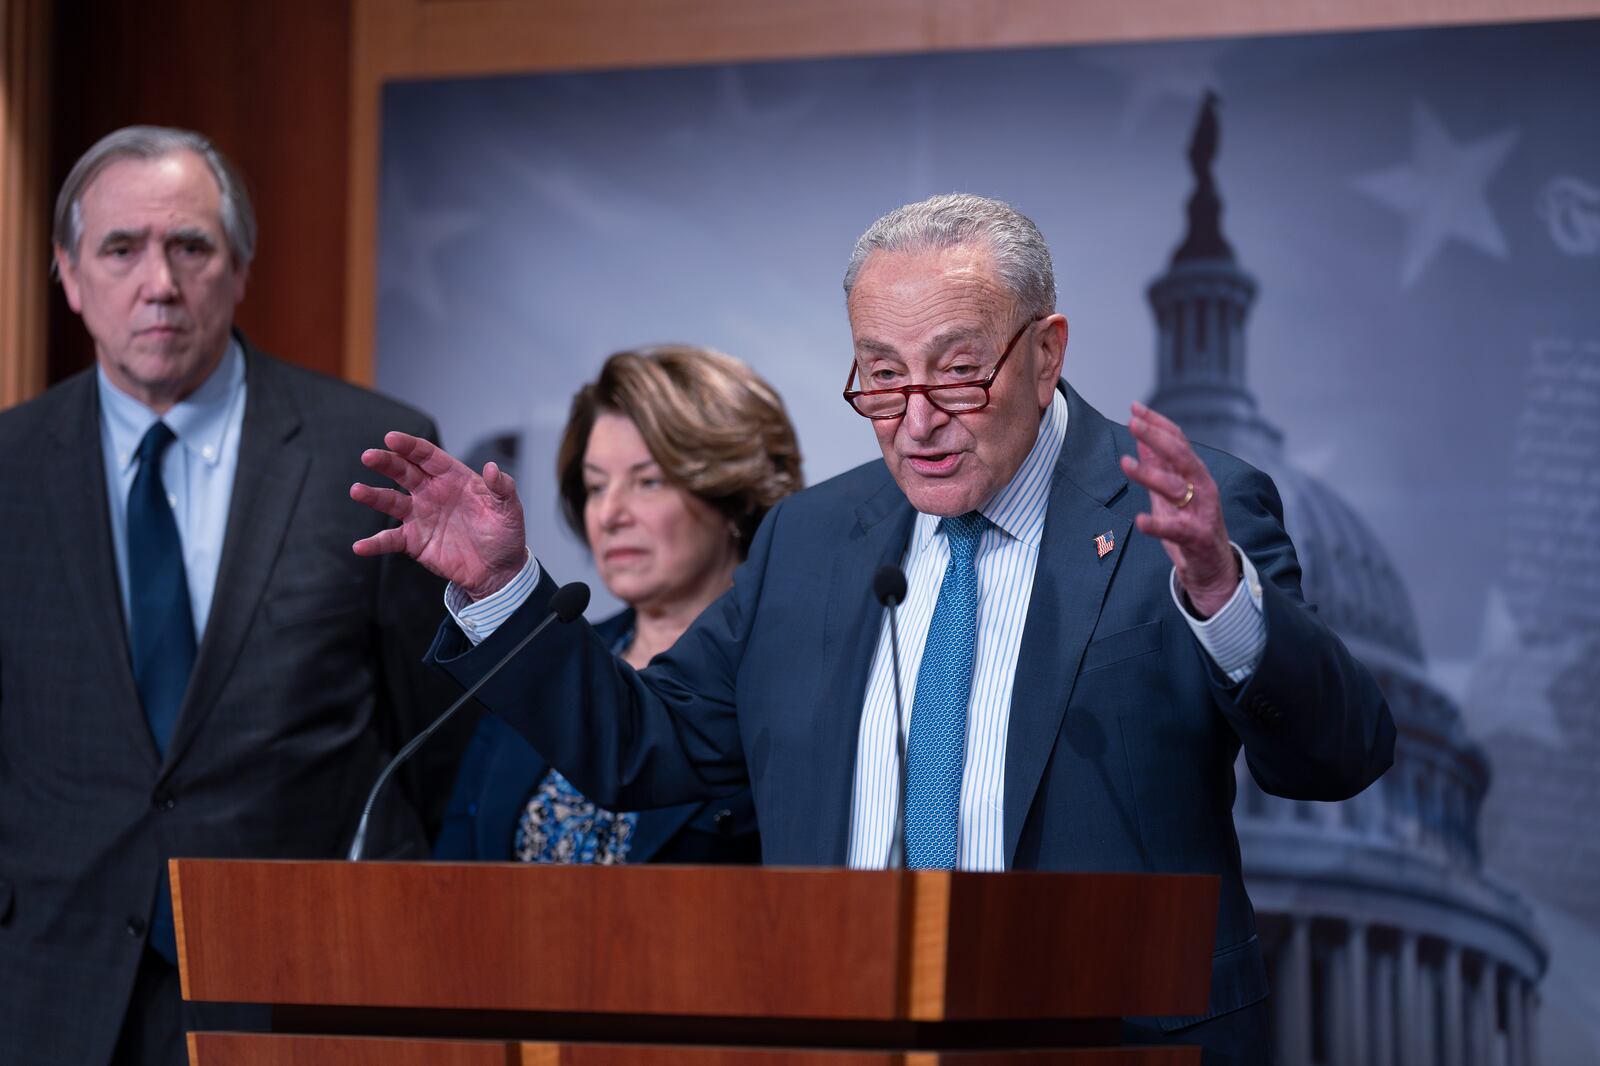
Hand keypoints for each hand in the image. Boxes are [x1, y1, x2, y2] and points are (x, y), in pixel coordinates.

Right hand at [350, 431, 527, 599]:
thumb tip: (493, 468)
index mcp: (453, 478)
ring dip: (373, 496)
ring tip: (357, 491)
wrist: (498, 570)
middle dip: (386, 462)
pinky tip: (361, 545)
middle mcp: (431, 493)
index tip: (391, 438)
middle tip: (369, 456)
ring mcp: (420, 516)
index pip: (427, 456)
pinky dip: (375, 543)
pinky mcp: (414, 541)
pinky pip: (390, 540)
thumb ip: (502, 488)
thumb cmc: (504, 534)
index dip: (410, 446)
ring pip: (391, 501)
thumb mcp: (509, 509)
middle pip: (404, 472)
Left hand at [1119, 402, 1238, 617]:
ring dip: (1150, 474)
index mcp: (1195, 474)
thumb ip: (1158, 466)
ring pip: (1176, 487)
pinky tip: (1140, 520)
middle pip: (1180, 456)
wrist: (1211, 568)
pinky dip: (1158, 524)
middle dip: (1156, 437)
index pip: (1178, 440)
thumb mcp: (1170, 493)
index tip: (1135, 407)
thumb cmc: (1189, 526)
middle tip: (1132, 422)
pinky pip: (1175, 528)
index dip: (1157, 423)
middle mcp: (1202, 487)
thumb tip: (1141, 438)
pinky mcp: (1196, 537)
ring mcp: (1201, 511)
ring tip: (1125, 463)